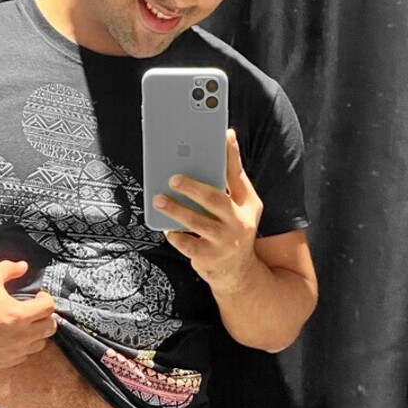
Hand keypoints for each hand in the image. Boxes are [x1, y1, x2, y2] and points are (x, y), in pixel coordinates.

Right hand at [0, 260, 58, 368]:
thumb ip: (9, 268)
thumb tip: (23, 266)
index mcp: (18, 314)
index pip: (49, 308)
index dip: (46, 299)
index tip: (38, 296)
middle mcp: (19, 336)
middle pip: (49, 328)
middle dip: (45, 316)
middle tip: (34, 310)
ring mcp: (12, 351)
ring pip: (39, 344)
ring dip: (36, 332)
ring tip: (24, 324)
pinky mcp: (3, 362)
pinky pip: (24, 356)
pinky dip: (23, 347)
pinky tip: (13, 337)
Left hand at [153, 128, 262, 291]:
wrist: (238, 273)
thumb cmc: (233, 230)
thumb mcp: (241, 207)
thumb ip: (232, 180)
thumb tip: (225, 142)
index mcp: (248, 205)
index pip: (238, 176)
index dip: (231, 155)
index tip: (223, 135)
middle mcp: (240, 223)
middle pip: (215, 200)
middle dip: (193, 187)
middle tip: (173, 178)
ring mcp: (225, 242)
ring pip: (197, 222)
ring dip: (176, 210)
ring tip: (159, 200)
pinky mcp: (209, 257)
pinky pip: (186, 243)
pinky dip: (175, 234)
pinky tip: (166, 227)